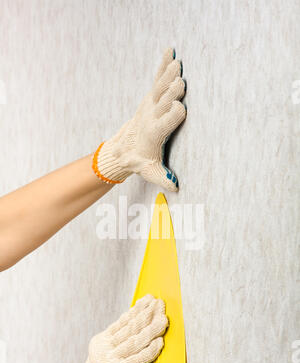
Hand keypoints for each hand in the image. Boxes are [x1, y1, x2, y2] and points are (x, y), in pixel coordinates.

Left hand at [92, 48, 185, 190]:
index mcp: (153, 133)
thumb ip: (161, 178)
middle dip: (171, 93)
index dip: (172, 116)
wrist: (122, 150)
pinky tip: (170, 51)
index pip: (165, 123)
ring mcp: (150, 105)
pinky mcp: (150, 98)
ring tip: (177, 63)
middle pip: (163, 102)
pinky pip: (157, 80)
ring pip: (160, 88)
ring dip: (168, 76)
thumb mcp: (149, 171)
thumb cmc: (139, 161)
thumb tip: (174, 187)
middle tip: (180, 82)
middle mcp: (151, 116)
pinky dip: (163, 66)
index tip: (180, 108)